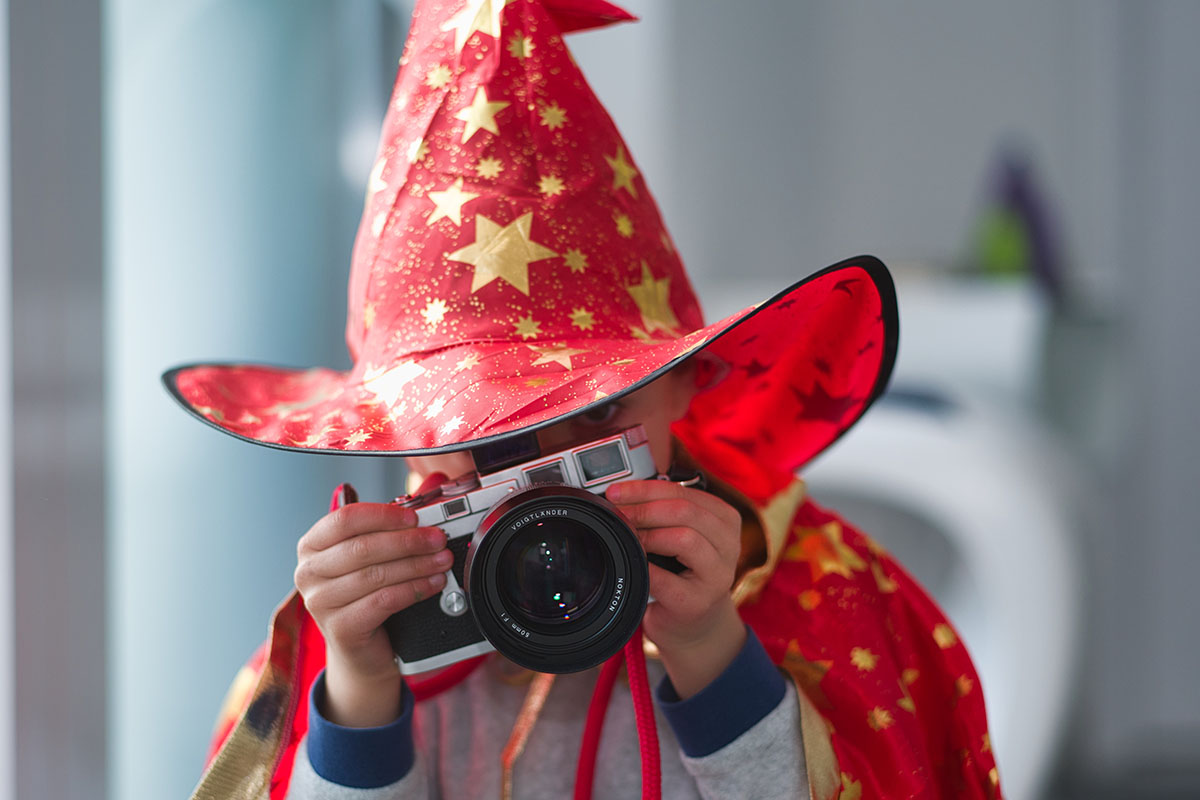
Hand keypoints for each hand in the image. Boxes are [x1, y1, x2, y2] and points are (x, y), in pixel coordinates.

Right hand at [294, 502, 451, 725]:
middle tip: (438, 539)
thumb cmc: (366, 595)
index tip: (415, 516)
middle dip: (408, 541)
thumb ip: (389, 528)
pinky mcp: (339, 629)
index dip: (383, 515)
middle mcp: (308, 573)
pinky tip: (432, 584)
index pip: (345, 519)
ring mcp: (319, 603)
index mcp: (312, 546)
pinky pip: (382, 602)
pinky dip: (413, 589)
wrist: (360, 651)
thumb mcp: (371, 558)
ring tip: (442, 561)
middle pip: (363, 547)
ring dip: (416, 565)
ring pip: (375, 575)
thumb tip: (427, 494)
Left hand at [605, 480, 746, 698]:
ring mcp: (718, 575)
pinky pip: (667, 577)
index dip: (645, 489)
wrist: (694, 626)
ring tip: (629, 539)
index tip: (616, 491)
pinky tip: (635, 565)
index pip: (684, 492)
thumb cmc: (681, 574)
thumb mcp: (681, 536)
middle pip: (685, 511)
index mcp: (724, 520)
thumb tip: (622, 495)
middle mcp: (729, 544)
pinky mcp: (699, 602)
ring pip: (685, 538)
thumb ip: (664, 513)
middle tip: (618, 514)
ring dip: (649, 535)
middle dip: (643, 509)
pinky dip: (645, 567)